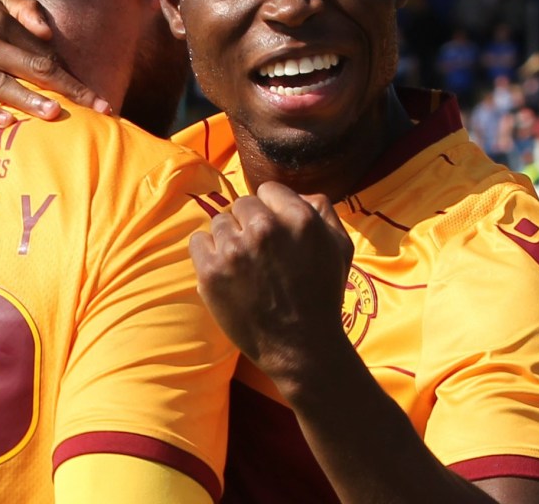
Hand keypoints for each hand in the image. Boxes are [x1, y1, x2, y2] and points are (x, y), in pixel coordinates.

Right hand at [0, 0, 109, 125]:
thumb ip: (22, 7)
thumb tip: (49, 32)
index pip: (43, 54)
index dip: (73, 78)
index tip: (100, 101)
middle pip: (31, 68)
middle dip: (65, 90)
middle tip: (94, 110)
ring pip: (1, 84)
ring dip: (28, 99)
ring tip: (53, 113)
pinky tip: (3, 122)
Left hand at [189, 182, 353, 384]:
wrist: (301, 348)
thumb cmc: (322, 296)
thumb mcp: (340, 246)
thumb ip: (321, 210)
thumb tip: (295, 193)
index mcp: (299, 219)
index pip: (268, 190)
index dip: (272, 209)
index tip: (274, 231)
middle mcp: (264, 229)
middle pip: (242, 204)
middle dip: (249, 224)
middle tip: (260, 252)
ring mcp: (234, 251)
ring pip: (219, 222)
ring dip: (230, 239)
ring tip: (245, 266)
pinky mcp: (210, 272)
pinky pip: (198, 241)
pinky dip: (208, 253)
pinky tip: (225, 271)